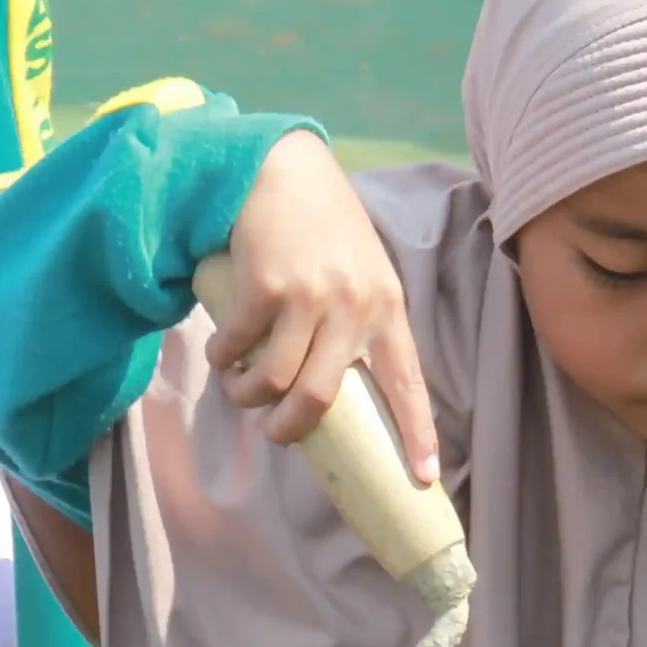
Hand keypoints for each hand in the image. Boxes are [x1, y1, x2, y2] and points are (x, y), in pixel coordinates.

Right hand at [213, 129, 440, 478]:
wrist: (283, 170)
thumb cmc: (323, 228)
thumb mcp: (361, 269)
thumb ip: (358, 319)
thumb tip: (329, 386)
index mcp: (386, 306)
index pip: (407, 380)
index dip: (417, 432)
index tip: (425, 476)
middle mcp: (354, 305)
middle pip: (322, 397)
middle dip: (292, 428)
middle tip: (278, 433)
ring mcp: (309, 296)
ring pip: (276, 380)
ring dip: (249, 396)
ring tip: (241, 391)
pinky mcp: (265, 287)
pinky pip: (238, 347)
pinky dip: (224, 360)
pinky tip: (222, 355)